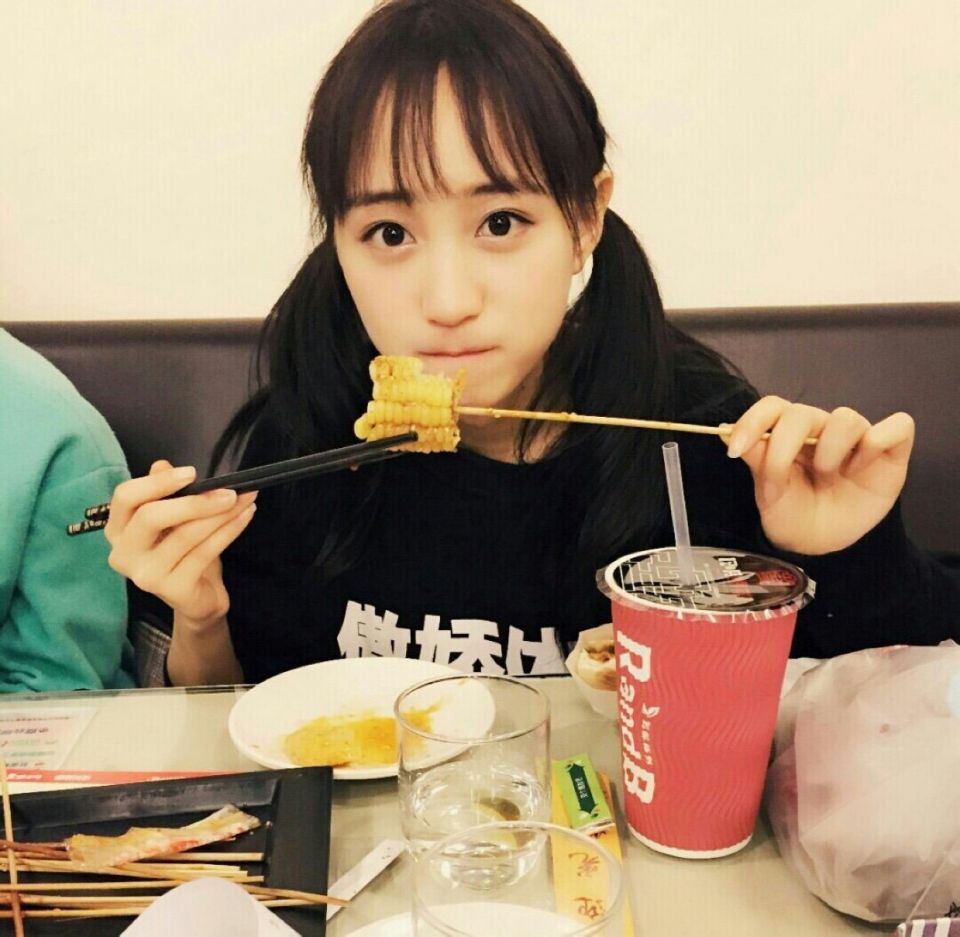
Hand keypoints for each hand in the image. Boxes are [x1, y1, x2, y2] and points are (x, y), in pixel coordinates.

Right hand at [104, 460, 257, 627]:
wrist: (198, 598)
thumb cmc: (183, 553)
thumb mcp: (174, 520)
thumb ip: (166, 495)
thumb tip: (163, 465)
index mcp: (119, 530)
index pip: (125, 497)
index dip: (157, 483)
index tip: (191, 472)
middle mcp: (123, 553)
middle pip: (151, 516)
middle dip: (194, 501)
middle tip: (228, 492)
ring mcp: (145, 575)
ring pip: (185, 535)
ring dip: (221, 514)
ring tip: (244, 500)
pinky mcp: (171, 589)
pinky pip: (205, 552)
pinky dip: (229, 531)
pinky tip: (245, 516)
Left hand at [725, 397, 914, 554]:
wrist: (824, 545)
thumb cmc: (795, 514)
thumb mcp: (770, 494)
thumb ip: (756, 461)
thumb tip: (724, 430)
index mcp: (788, 432)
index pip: (772, 407)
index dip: (753, 421)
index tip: (735, 448)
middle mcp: (821, 427)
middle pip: (802, 413)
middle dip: (783, 449)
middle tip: (777, 487)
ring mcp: (857, 436)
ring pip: (846, 418)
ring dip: (829, 453)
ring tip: (827, 480)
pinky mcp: (890, 448)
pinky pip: (896, 427)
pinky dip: (875, 445)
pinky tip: (859, 469)